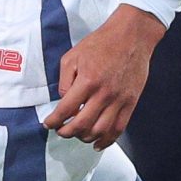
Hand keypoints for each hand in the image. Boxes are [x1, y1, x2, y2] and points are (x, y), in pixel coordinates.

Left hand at [43, 4, 164, 147]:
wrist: (132, 36)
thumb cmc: (102, 42)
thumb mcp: (73, 55)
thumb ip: (64, 80)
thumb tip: (64, 100)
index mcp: (87, 80)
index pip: (65, 110)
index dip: (53, 121)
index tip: (48, 123)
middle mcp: (104, 93)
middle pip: (82, 125)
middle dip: (66, 132)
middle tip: (61, 131)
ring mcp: (119, 100)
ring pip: (100, 131)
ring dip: (84, 137)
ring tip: (77, 134)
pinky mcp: (130, 103)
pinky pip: (119, 128)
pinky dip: (107, 140)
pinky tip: (97, 143)